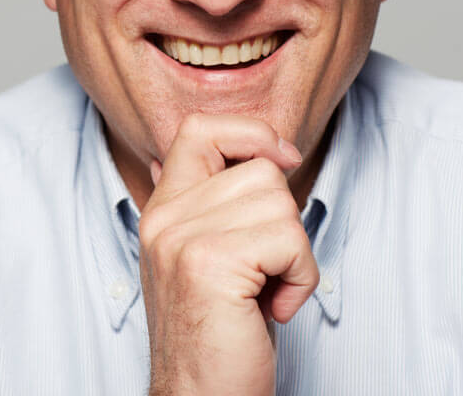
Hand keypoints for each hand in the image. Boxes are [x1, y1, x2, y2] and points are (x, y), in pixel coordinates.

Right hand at [139, 114, 317, 395]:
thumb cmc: (218, 335)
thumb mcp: (206, 257)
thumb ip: (211, 202)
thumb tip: (245, 148)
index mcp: (162, 209)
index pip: (200, 127)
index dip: (250, 132)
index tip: (280, 159)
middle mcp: (165, 216)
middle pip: (260, 168)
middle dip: (284, 220)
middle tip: (263, 270)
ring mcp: (182, 237)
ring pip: (281, 201)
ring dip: (294, 253)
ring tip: (266, 291)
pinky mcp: (210, 263)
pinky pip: (291, 238)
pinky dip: (300, 278)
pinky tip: (273, 308)